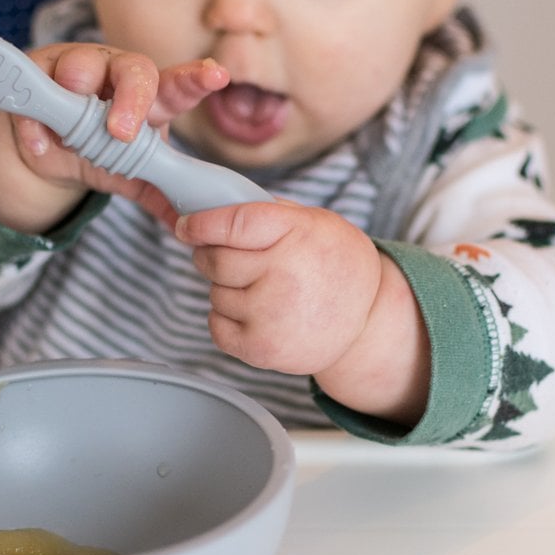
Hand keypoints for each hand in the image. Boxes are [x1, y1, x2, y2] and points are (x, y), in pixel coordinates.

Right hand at [0, 44, 230, 232]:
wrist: (50, 146)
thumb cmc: (103, 149)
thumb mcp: (133, 176)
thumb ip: (161, 197)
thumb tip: (195, 227)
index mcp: (151, 99)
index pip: (177, 86)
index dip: (197, 80)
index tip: (218, 78)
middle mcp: (118, 76)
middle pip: (134, 71)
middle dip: (131, 99)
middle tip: (122, 133)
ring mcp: (77, 69)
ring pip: (80, 66)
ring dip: (77, 89)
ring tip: (68, 122)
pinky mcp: (39, 75)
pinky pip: (36, 96)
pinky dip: (36, 127)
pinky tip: (40, 146)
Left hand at [175, 201, 428, 424]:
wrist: (368, 321)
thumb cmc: (334, 264)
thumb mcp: (313, 222)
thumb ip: (265, 212)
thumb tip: (208, 207)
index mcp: (297, 233)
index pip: (232, 224)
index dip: (201, 225)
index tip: (186, 226)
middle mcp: (285, 274)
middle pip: (215, 260)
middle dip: (211, 256)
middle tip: (230, 259)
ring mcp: (272, 314)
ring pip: (215, 293)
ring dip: (227, 290)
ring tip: (262, 291)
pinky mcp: (262, 348)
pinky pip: (216, 326)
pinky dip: (226, 320)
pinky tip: (255, 314)